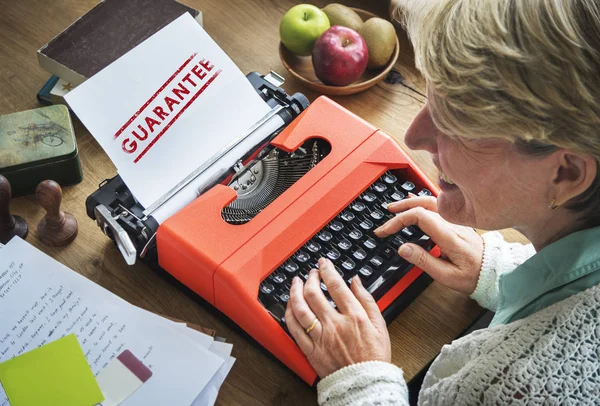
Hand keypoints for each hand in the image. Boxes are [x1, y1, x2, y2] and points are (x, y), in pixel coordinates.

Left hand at [285, 258, 390, 377]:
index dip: (327, 269)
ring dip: (295, 291)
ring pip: (300, 309)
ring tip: (295, 283)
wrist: (365, 383)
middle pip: (314, 293)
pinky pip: (294, 329)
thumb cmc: (374, 356)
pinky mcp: (310, 350)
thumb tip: (356, 281)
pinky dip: (289, 313)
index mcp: (353, 316)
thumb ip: (367, 299)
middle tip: (310, 273)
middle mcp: (335, 324)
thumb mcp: (379, 324)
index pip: (336, 285)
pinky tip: (290, 305)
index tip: (323, 263)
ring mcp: (320, 337)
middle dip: (310, 278)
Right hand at [374, 196, 483, 294]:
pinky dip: (422, 202)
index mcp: (448, 236)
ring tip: (395, 207)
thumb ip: (424, 261)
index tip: (386, 231)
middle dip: (401, 208)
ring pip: (430, 201)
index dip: (398, 221)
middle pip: (423, 204)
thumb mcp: (447, 276)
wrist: (495, 272)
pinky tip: (415, 202)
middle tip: (386, 215)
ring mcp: (455, 221)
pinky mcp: (457, 222)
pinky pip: (437, 205)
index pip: (419, 216)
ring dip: (410, 202)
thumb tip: (403, 248)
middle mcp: (452, 224)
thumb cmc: (473, 276)